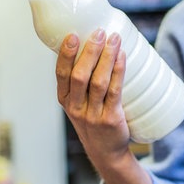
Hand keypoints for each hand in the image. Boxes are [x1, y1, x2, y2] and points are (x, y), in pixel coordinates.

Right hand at [56, 28, 130, 163]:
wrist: (107, 151)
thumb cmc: (93, 117)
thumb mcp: (79, 101)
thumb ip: (82, 77)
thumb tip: (95, 40)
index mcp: (64, 99)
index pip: (61, 74)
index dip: (66, 54)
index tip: (73, 34)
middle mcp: (75, 107)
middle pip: (80, 76)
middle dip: (90, 52)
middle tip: (100, 32)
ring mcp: (92, 115)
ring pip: (98, 82)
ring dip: (106, 58)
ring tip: (114, 39)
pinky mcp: (110, 119)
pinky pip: (114, 92)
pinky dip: (118, 71)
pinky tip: (122, 57)